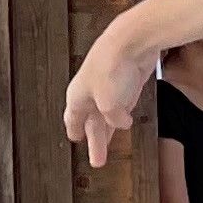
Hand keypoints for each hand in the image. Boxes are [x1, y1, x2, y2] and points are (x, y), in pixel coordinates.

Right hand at [62, 30, 154, 165]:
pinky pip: (121, 106)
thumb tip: (121, 123)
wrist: (130, 42)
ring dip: (108, 132)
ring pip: (106, 116)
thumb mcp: (110, 103)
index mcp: (78, 97)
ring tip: (108, 147)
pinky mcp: (126, 85)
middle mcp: (90, 94)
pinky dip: (121, 117)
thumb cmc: (111, 68)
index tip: (74, 140)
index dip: (74, 131)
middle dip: (95, 142)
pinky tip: (125, 124)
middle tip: (97, 161)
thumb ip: (113, 118)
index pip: (73, 120)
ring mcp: (109, 89)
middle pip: (91, 123)